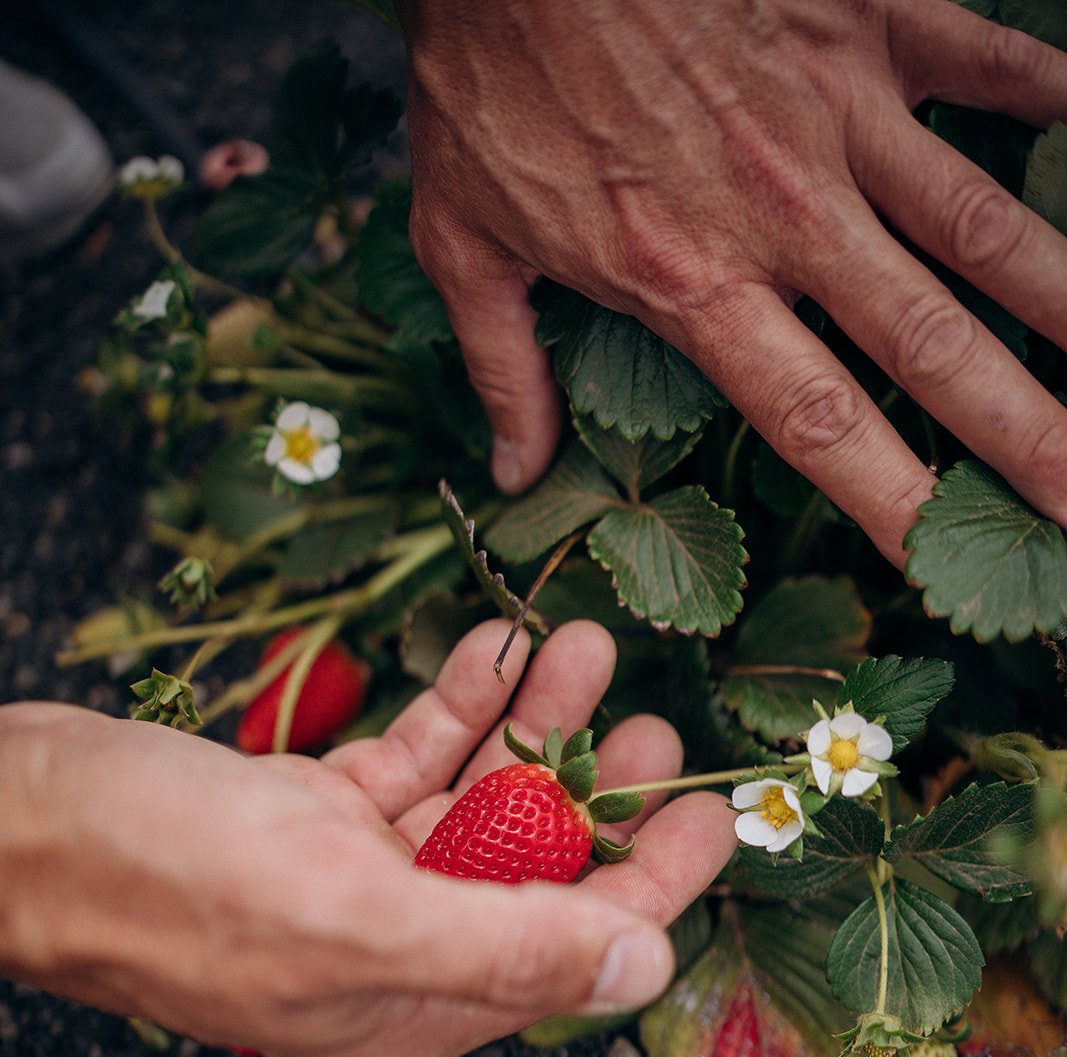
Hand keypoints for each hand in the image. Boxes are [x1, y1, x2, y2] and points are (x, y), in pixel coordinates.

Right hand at [0, 620, 732, 1056]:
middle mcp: (396, 949)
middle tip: (646, 715)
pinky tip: (494, 649)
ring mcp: (350, 879)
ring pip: (472, 800)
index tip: (715, 808)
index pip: (572, 950)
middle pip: (532, 870)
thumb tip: (641, 971)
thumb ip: (503, 943)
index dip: (653, 883)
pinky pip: (408, 759)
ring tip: (577, 645)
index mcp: (415, 1004)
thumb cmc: (157, 877)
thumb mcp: (346, 914)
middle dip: (594, 789)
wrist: (12, 825)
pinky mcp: (310, 816)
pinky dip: (453, 707)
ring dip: (530, 724)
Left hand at [399, 0, 1066, 562]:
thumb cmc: (485, 71)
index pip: (815, 422)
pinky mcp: (867, 21)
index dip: (889, 501)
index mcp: (696, 282)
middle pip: (930, 347)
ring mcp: (840, 115)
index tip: (943, 561)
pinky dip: (1051, 96)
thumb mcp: (461, 240)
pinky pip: (986, 61)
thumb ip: (504, 367)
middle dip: (1022, 431)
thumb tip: (512, 474)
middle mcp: (789, 217)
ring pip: (983, 221)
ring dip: (1062, 297)